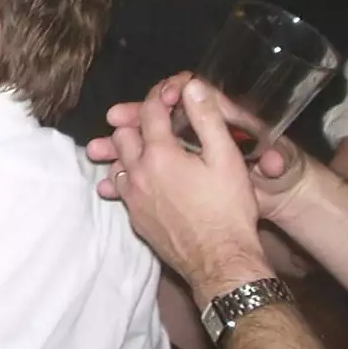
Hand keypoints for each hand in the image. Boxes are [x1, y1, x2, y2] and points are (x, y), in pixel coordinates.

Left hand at [89, 76, 272, 303]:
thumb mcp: (227, 159)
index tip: (172, 92)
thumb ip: (207, 119)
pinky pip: (121, 188)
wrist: (221, 262)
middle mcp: (137, 172)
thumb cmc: (229, 210)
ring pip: (118, 161)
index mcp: (160, 153)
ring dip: (128, 150)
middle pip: (124, 133)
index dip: (161, 96)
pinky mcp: (134, 216)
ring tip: (147, 147)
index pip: (150, 110)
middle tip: (159, 121)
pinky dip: (129, 176)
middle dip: (138, 121)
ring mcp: (132, 196)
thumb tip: (192, 86)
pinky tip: (143, 178)